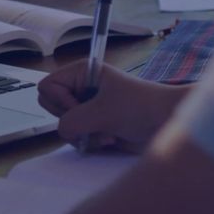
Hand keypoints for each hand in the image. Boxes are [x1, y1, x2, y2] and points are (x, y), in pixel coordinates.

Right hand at [38, 61, 189, 151]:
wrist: (166, 123)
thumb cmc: (140, 108)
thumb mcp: (102, 112)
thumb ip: (72, 121)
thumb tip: (62, 131)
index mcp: (82, 72)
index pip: (48, 86)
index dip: (60, 101)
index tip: (83, 107)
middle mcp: (80, 87)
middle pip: (51, 106)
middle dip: (72, 120)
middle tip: (94, 120)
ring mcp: (86, 107)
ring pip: (63, 125)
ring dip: (84, 134)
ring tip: (107, 132)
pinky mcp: (93, 124)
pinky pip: (75, 136)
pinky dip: (90, 141)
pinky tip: (110, 138)